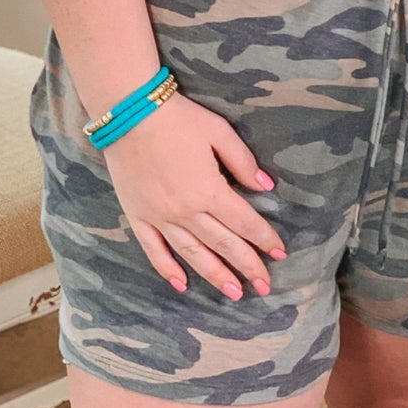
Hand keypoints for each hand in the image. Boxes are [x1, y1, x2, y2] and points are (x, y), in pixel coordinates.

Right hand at [99, 92, 287, 300]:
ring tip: (234, 293)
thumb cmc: (178, 119)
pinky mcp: (138, 216)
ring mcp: (160, 217)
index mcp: (209, 190)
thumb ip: (243, 162)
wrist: (129, 113)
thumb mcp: (218, 132)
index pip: (244, 222)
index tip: (279, 254)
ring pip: (193, 254)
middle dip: (247, 266)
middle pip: (223, 244)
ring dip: (215, 275)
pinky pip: (154, 250)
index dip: (264, 239)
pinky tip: (181, 284)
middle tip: (264, 286)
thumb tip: (266, 186)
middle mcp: (186, 211)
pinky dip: (167, 269)